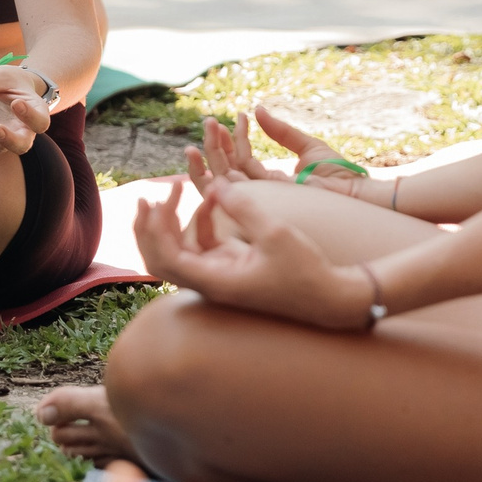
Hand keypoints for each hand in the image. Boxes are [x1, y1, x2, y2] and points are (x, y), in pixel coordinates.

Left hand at [0, 65, 54, 154]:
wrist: (4, 88)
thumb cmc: (9, 81)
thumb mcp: (0, 75)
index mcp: (36, 112)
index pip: (40, 122)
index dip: (30, 116)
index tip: (16, 103)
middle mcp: (23, 131)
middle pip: (21, 146)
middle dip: (8, 140)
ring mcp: (4, 138)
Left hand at [132, 178, 378, 329]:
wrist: (332, 298)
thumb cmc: (307, 272)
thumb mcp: (276, 234)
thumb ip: (244, 207)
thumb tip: (215, 183)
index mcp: (216, 282)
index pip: (166, 258)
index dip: (154, 228)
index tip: (159, 197)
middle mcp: (211, 282)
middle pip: (159, 260)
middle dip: (148, 228)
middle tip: (150, 196)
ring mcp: (220, 276)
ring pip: (177, 251)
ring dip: (171, 221)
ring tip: (177, 188)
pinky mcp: (231, 268)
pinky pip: (202, 245)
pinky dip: (199, 221)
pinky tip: (213, 197)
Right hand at [188, 106, 374, 202]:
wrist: (354, 191)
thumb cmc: (338, 174)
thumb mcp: (307, 146)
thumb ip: (281, 131)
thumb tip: (257, 110)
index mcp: (272, 182)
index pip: (244, 161)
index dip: (237, 139)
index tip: (240, 116)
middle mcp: (262, 193)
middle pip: (228, 169)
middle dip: (216, 145)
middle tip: (210, 121)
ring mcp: (260, 199)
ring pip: (222, 177)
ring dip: (210, 152)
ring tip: (209, 126)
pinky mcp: (259, 202)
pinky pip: (227, 186)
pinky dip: (213, 168)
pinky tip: (206, 148)